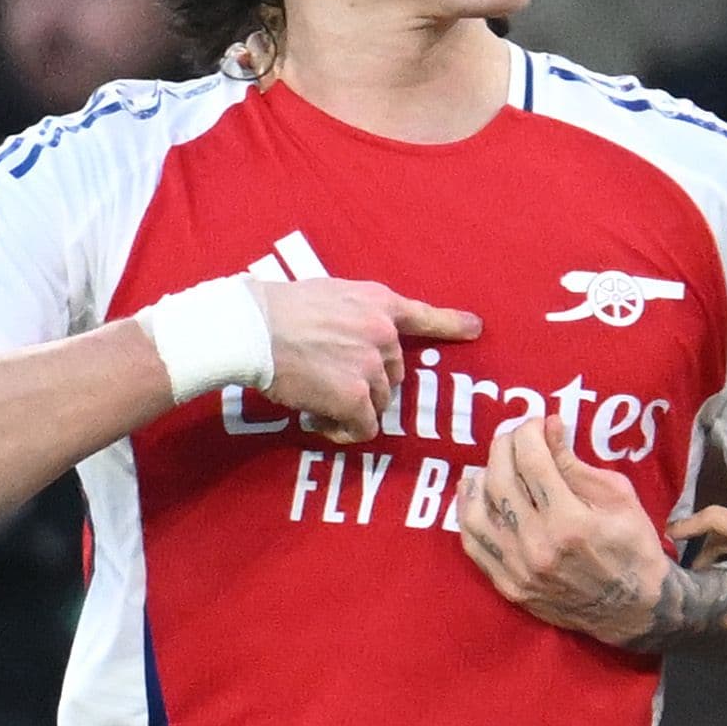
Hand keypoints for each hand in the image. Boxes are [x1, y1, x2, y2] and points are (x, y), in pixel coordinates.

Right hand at [256, 278, 478, 442]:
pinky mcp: (356, 397)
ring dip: (352, 409)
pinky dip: (344, 431)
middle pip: (393, 375)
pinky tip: (318, 419)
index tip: (475, 329)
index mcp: (377, 302)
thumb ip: (354, 315)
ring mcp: (372, 366)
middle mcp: (383, 332)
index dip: (450, 324)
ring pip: (378, 403)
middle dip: (367, 386)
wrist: (251, 328)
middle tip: (328, 386)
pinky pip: (364, 427)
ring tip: (315, 400)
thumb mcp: (328, 294)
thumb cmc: (276, 310)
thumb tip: (353, 340)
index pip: (423, 315)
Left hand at [457, 418, 668, 644]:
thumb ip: (576, 463)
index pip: (532, 461)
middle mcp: (538, 546)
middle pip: (500, 481)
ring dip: (480, 478)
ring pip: (476, 513)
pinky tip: (474, 495)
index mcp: (571, 521)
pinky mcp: (509, 587)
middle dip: (504, 447)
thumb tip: (548, 426)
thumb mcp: (619, 497)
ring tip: (493, 464)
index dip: (529, 432)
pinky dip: (467, 514)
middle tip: (514, 436)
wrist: (635, 609)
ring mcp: (519, 570)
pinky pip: (474, 545)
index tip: (536, 423)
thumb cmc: (634, 547)